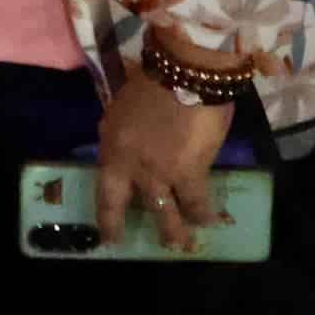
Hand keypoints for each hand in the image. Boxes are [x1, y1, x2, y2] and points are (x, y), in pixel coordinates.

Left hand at [94, 64, 238, 249]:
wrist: (184, 70)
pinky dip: (203, 213)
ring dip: (174, 232)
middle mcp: (129, 165)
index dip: (106, 215)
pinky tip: (210, 220)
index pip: (103, 188)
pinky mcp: (188, 173)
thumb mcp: (125, 109)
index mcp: (111, 145)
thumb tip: (132, 150)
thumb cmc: (156, 80)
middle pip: (122, 205)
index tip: (108, 234)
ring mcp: (158, 172)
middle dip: (124, 228)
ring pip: (164, 214)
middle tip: (128, 241)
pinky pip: (196, 203)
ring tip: (181, 243)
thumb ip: (126, 134)